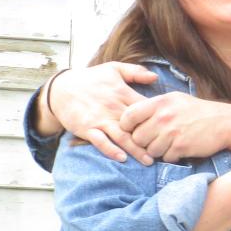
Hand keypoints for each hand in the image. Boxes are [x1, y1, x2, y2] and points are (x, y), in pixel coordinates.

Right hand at [41, 62, 157, 162]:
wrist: (61, 88)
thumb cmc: (91, 79)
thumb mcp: (113, 69)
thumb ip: (135, 72)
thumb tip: (155, 77)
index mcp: (123, 93)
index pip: (146, 108)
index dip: (158, 119)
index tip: (170, 129)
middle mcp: (113, 107)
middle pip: (137, 126)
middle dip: (151, 139)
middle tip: (165, 151)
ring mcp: (100, 119)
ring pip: (121, 136)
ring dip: (135, 150)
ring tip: (148, 161)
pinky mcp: (87, 129)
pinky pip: (100, 142)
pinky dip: (111, 150)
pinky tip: (122, 159)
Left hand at [120, 92, 230, 162]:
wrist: (225, 122)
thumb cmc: (198, 111)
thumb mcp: (175, 100)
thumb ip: (154, 107)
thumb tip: (131, 117)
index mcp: (159, 102)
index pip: (128, 116)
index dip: (127, 126)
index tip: (134, 129)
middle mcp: (163, 117)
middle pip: (137, 137)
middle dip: (144, 142)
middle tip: (155, 140)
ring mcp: (172, 133)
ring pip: (150, 151)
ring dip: (158, 151)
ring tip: (170, 144)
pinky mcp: (181, 147)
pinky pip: (166, 158)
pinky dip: (172, 156)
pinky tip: (181, 148)